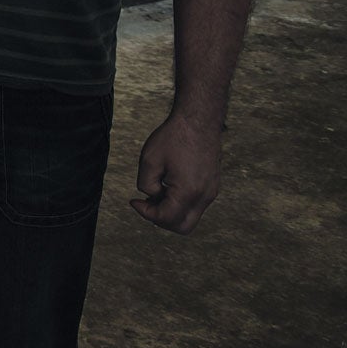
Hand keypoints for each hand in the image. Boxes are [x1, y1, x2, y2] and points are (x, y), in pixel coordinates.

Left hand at [130, 114, 222, 233]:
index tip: (134, 200)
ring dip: (170, 212)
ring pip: (190, 217)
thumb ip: (146, 185)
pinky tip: (167, 186)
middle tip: (146, 204)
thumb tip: (152, 197)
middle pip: (182, 227)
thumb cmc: (173, 137)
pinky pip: (195, 205)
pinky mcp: (212, 186)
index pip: (166, 218)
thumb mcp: (149, 160)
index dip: (145, 213)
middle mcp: (204, 196)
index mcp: (189, 192)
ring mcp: (211, 192)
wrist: (199, 120)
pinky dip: (180, 204)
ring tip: (156, 192)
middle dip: (161, 221)